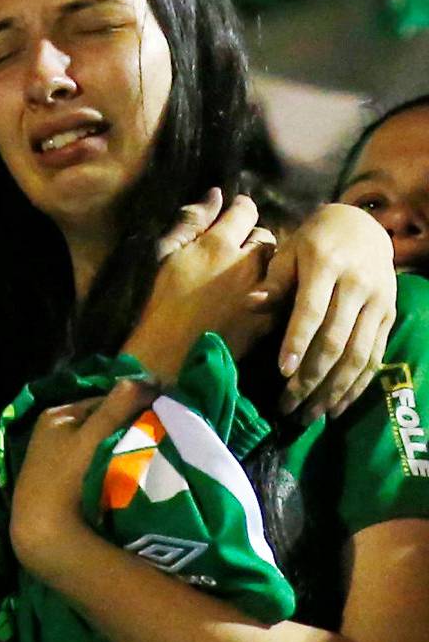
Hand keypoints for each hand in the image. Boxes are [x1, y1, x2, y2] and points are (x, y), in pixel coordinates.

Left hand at [10, 377, 158, 581]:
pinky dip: (108, 469)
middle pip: (98, 425)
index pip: (102, 402)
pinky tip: (125, 480)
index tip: (159, 415)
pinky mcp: (59, 485)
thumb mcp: (93, 437)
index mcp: (56, 415)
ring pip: (96, 447)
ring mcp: (53, 460)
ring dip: (118, 451)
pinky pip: (91, 468)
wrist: (42, 530)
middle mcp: (50, 433)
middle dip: (125, 429)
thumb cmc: (66, 476)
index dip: (131, 406)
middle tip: (157, 440)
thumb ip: (116, 407)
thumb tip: (145, 378)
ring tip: (146, 461)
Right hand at [123, 193, 281, 384]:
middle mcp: (246, 263)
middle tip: (242, 248)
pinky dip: (274, 291)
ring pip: (279, 265)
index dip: (241, 208)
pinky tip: (260, 297)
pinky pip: (281, 294)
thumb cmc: (160, 300)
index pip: (245, 210)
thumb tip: (215, 194)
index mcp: (218, 243)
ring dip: (268, 264)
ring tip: (253, 272)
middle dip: (256, 237)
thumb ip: (192, 221)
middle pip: (266, 236)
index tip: (236, 212)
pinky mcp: (269, 319)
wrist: (172, 353)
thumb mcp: (166, 253)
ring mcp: (261, 292)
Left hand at [269, 202, 396, 422]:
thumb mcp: (289, 249)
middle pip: (335, 340)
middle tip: (288, 406)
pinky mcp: (389, 318)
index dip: (297, 342)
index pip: (312, 310)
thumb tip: (252, 304)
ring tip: (310, 414)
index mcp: (325, 265)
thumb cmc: (314, 239)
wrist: (363, 227)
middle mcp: (356, 286)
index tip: (282, 372)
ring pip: (358, 356)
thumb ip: (274, 279)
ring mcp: (377, 304)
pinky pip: (374, 358)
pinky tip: (337, 406)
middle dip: (312, 377)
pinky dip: (357, 385)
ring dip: (334, 390)